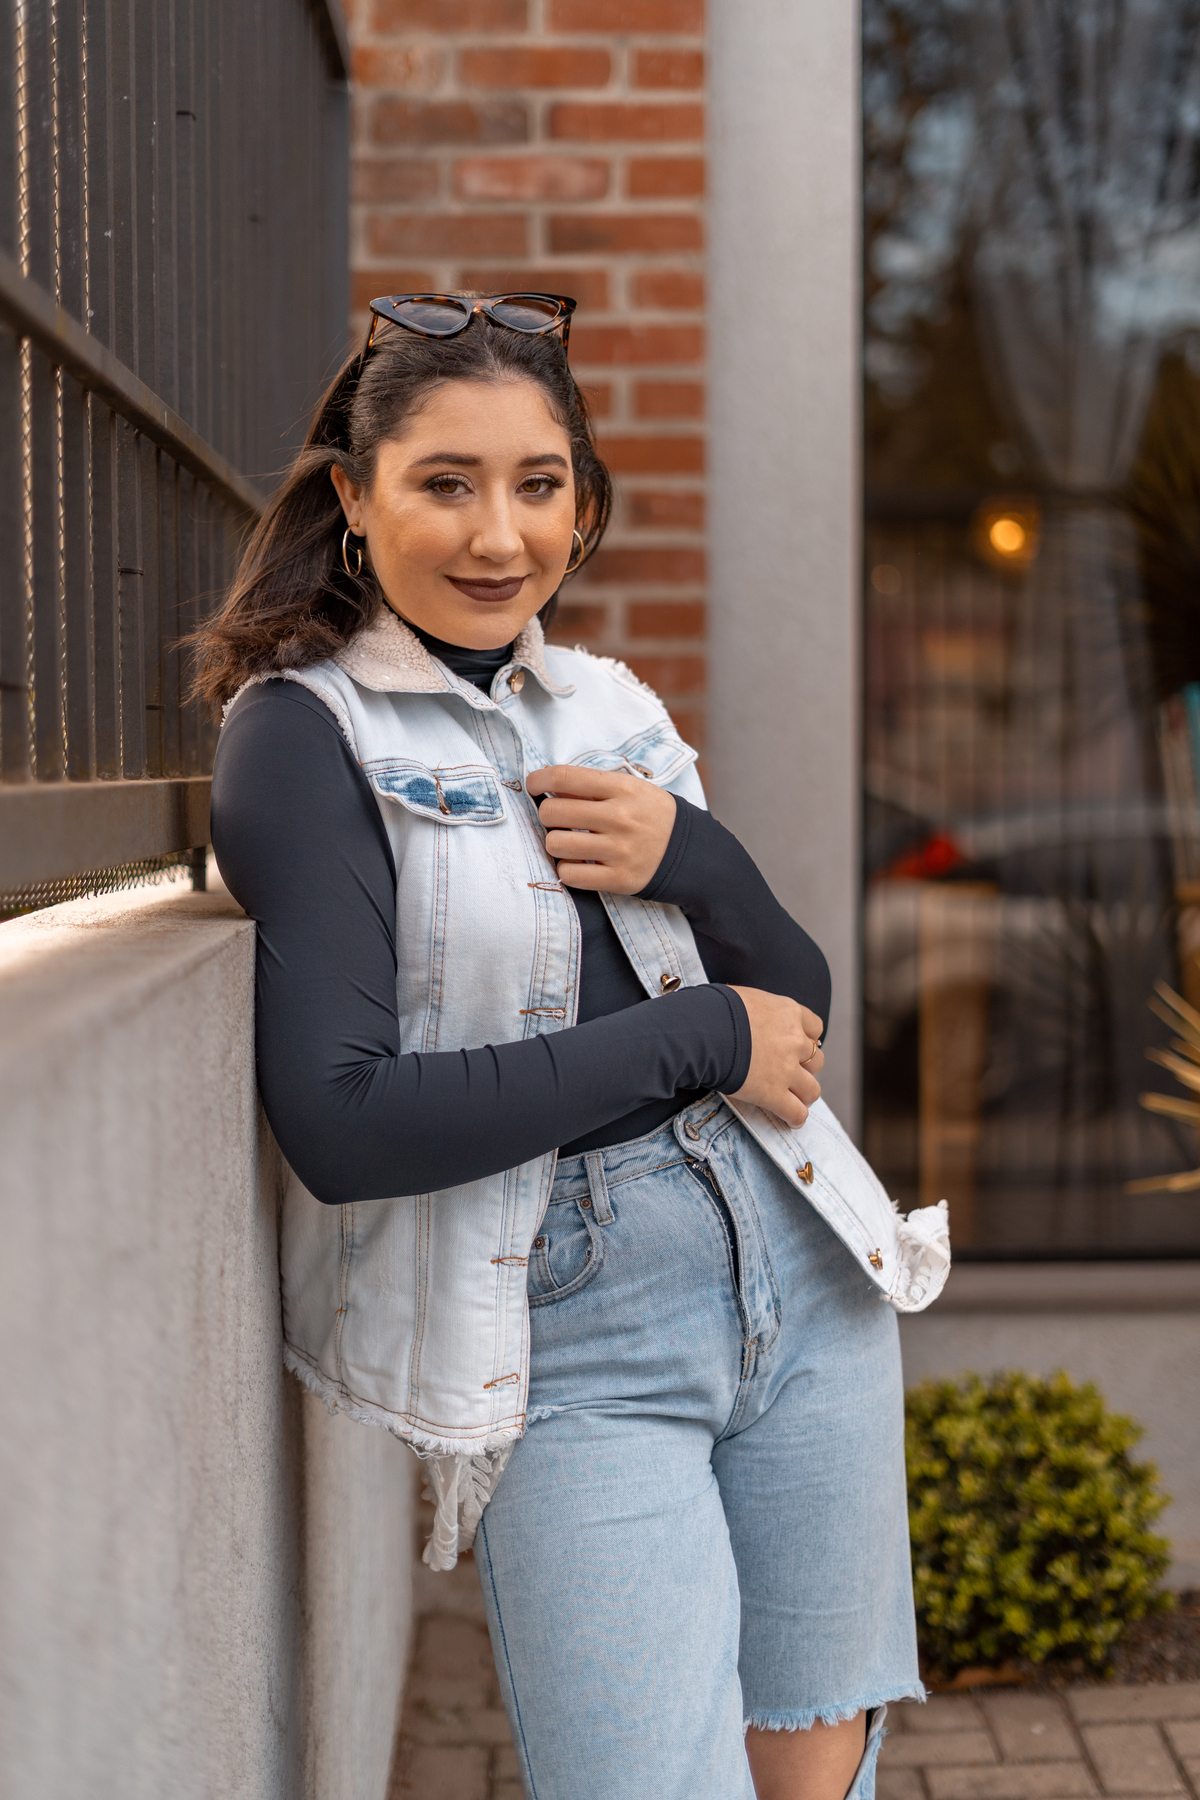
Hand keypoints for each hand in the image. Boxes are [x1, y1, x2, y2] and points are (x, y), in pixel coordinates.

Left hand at [526, 764, 675, 893]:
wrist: (688, 851)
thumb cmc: (649, 815)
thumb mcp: (630, 788)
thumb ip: (591, 785)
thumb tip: (546, 781)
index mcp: (622, 788)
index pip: (563, 777)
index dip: (537, 780)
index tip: (534, 786)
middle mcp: (620, 818)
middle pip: (552, 812)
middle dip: (547, 814)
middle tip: (558, 819)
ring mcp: (619, 850)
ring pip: (555, 844)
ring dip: (555, 843)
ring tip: (569, 842)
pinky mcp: (618, 879)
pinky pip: (569, 874)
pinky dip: (567, 869)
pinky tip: (578, 863)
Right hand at [724, 988, 823, 1128]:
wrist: (703, 1030)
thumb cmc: (716, 1009)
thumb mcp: (745, 998)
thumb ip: (760, 1009)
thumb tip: (751, 1014)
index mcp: (789, 1013)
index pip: (815, 1028)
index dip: (806, 1039)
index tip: (795, 1046)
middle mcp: (794, 1041)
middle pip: (816, 1060)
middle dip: (805, 1068)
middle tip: (789, 1072)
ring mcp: (786, 1070)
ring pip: (812, 1089)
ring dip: (804, 1095)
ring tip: (794, 1099)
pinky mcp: (773, 1094)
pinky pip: (796, 1112)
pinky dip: (795, 1118)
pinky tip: (790, 1120)